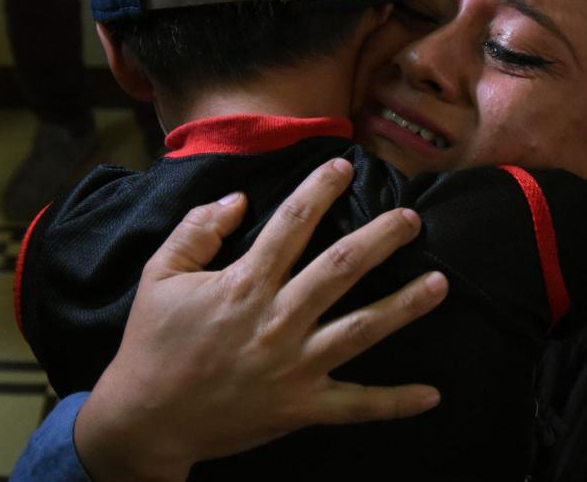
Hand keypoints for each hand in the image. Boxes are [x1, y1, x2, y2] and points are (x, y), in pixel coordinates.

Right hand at [74, 158, 448, 480]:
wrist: (146, 421)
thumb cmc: (153, 344)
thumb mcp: (158, 276)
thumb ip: (196, 231)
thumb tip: (237, 199)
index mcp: (244, 285)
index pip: (290, 225)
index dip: (319, 191)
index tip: (344, 166)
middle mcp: (276, 321)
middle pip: (339, 270)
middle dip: (379, 240)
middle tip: (411, 220)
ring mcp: (294, 366)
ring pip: (360, 330)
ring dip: (403, 306)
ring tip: (440, 283)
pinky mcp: (301, 407)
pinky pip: (355, 406)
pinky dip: (394, 402)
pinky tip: (432, 395)